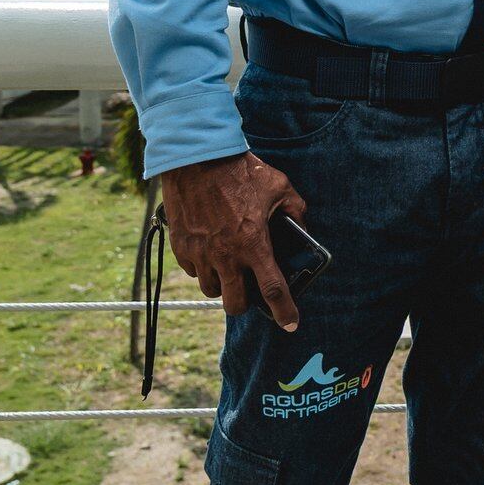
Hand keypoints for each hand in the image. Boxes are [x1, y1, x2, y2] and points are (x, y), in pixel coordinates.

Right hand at [159, 152, 308, 329]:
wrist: (198, 159)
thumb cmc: (241, 172)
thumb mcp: (279, 186)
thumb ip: (295, 209)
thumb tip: (302, 225)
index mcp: (254, 244)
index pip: (273, 289)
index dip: (284, 311)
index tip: (291, 324)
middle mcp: (226, 256)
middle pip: (235, 304)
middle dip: (245, 304)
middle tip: (250, 291)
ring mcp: (201, 254)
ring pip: (211, 290)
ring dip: (222, 285)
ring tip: (230, 267)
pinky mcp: (181, 248)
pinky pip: (193, 271)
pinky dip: (203, 268)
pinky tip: (211, 251)